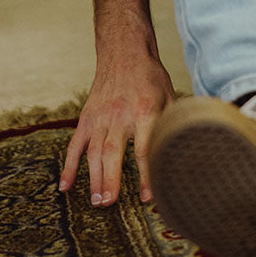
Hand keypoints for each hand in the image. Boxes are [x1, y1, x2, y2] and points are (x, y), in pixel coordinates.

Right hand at [60, 52, 175, 205]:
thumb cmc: (150, 78)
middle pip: (113, 151)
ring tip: (96, 201)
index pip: (145, 147)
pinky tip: (65, 187)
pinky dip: (68, 166)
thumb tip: (190, 148)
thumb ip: (174, 123)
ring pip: (93, 151)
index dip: (145, 174)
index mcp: (145, 110)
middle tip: (108, 203)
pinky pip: (75, 145)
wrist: (124, 53)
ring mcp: (100, 117)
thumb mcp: (169, 95)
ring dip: (93, 178)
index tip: (147, 196)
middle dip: (110, 178)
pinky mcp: (86, 118)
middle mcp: (120, 114)